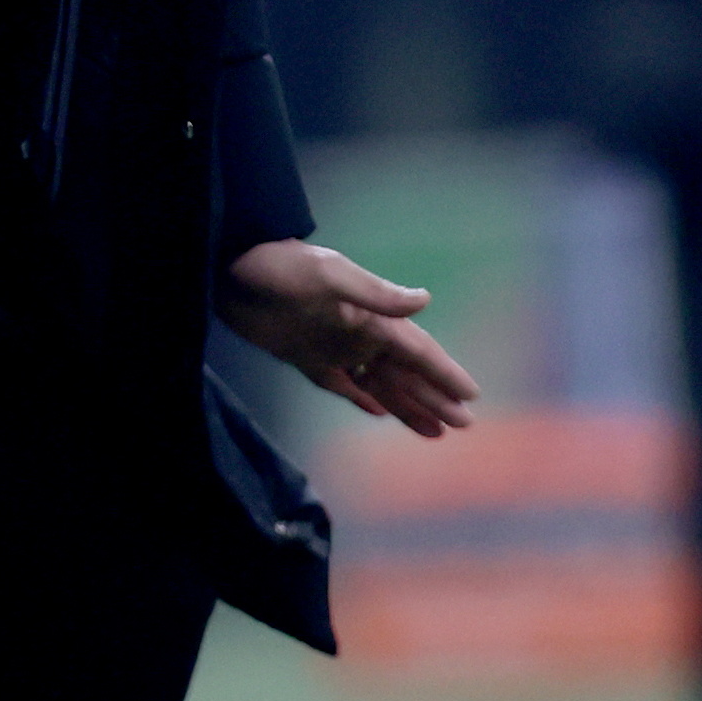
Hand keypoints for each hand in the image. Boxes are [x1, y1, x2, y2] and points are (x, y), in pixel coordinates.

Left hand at [219, 239, 479, 437]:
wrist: (231, 269)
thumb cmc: (281, 269)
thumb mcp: (330, 276)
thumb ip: (376, 294)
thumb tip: (425, 300)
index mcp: (371, 318)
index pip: (418, 351)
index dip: (445, 374)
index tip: (470, 396)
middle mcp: (358, 335)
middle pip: (405, 374)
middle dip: (434, 398)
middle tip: (463, 426)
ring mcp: (333, 347)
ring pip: (379, 385)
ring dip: (406, 405)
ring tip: (433, 432)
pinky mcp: (305, 358)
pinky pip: (342, 385)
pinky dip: (362, 399)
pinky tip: (379, 413)